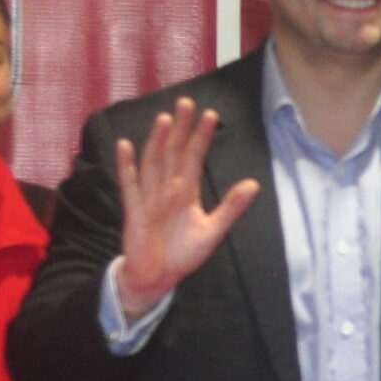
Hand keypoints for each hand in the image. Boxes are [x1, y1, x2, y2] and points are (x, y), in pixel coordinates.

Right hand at [113, 98, 260, 321]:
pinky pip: (129, 186)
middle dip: (181, 129)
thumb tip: (254, 184)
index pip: (195, 158)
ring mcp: (149, 198)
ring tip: (165, 118)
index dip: (202, 137)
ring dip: (158, 141)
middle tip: (187, 102)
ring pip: (154, 163)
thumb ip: (231, 207)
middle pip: (174, 153)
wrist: (157, 278)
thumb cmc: (182, 253)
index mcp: (186, 192)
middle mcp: (167, 189)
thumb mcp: (213, 230)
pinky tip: (126, 145)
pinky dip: (126, 166)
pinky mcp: (134, 211)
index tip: (211, 115)